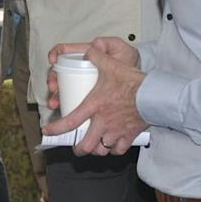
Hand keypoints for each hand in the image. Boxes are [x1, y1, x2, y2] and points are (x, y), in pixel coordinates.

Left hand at [43, 38, 147, 156]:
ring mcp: (116, 132)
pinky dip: (113, 150)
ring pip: (101, 151)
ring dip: (96, 150)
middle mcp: (102, 122)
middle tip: (76, 146)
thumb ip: (96, 56)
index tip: (47, 130)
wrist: (153, 95)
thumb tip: (88, 51)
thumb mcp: (111, 65)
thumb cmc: (131, 81)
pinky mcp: (129, 136)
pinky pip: (118, 150)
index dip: (56, 128)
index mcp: (94, 106)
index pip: (70, 121)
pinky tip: (112, 145)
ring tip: (94, 145)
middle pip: (85, 146)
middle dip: (78, 149)